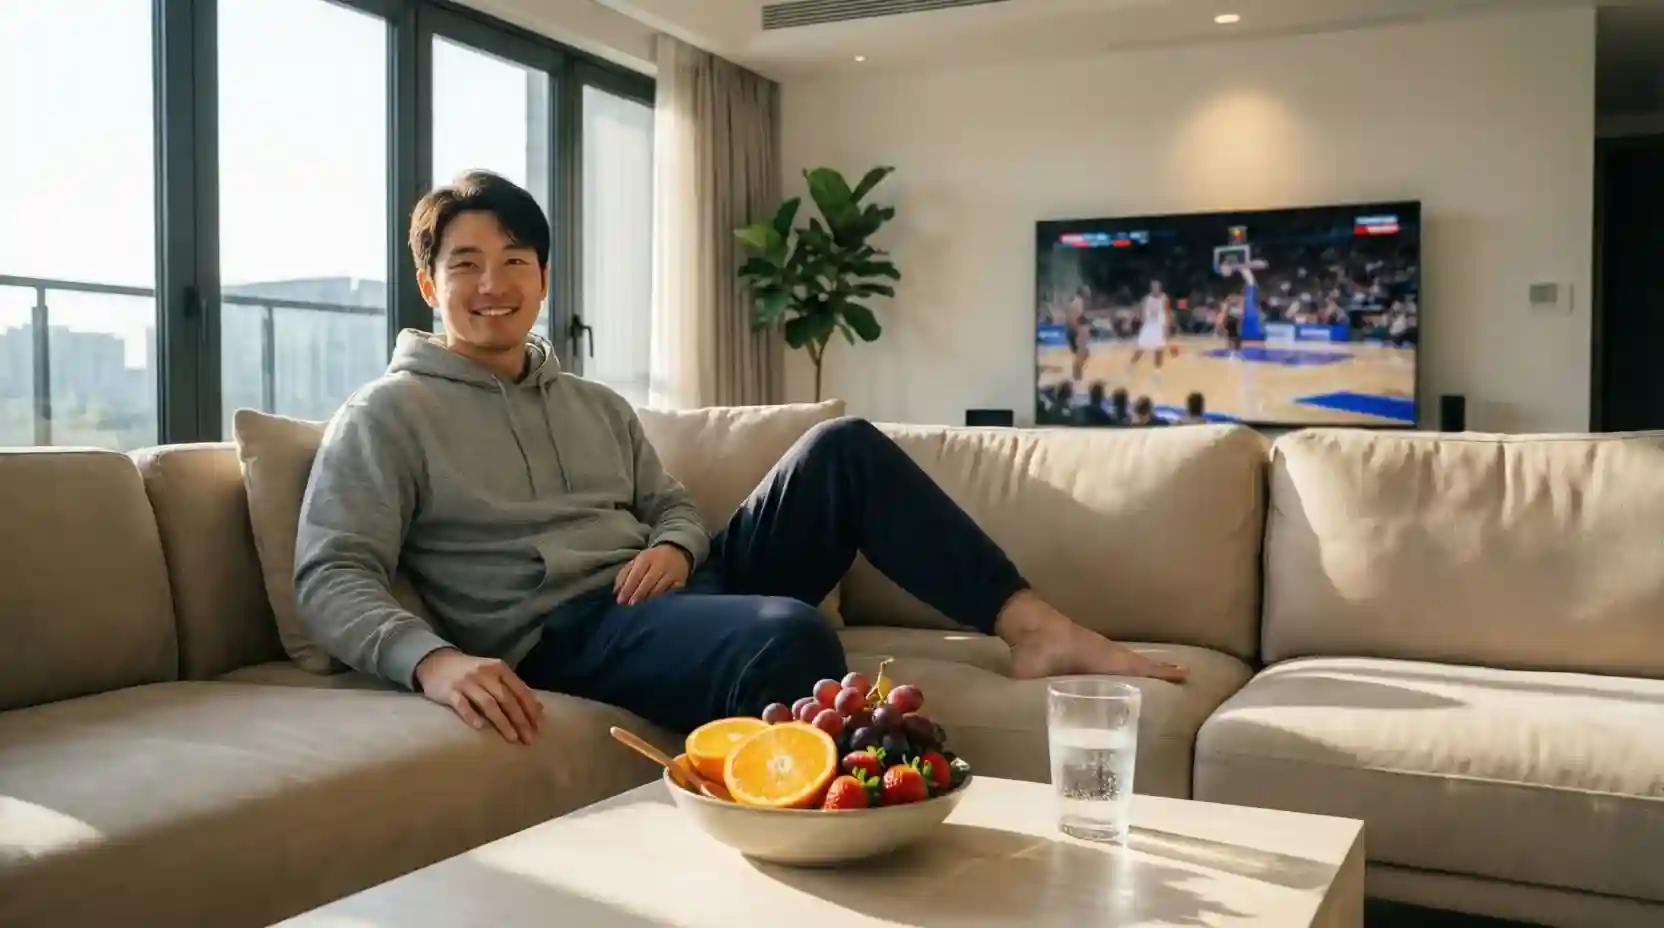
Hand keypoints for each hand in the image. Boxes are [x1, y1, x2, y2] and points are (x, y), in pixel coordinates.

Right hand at [414, 648, 543, 743]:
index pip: (520, 691)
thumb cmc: (472, 672)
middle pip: (507, 699)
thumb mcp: (495, 674)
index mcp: (499, 669)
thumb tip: (540, 709)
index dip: (531, 710)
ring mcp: (467, 682)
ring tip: (512, 738)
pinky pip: (462, 704)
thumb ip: (515, 689)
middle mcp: (485, 673)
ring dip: (502, 722)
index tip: (539, 727)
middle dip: (520, 720)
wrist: (437, 662)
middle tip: (529, 738)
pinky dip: (471, 715)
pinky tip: (480, 727)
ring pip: (488, 703)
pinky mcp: (449, 691)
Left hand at [614, 544, 689, 604]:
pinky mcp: (681, 581)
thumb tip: (616, 591)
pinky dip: (663, 599)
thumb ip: (625, 574)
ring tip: (641, 606)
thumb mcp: (637, 562)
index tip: (620, 600)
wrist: (677, 552)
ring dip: (649, 599)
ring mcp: (672, 572)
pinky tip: (656, 605)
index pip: (635, 574)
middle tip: (630, 605)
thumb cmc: (652, 560)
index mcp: (646, 557)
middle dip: (637, 595)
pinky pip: (671, 592)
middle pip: (647, 582)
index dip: (627, 588)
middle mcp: (660, 563)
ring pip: (659, 589)